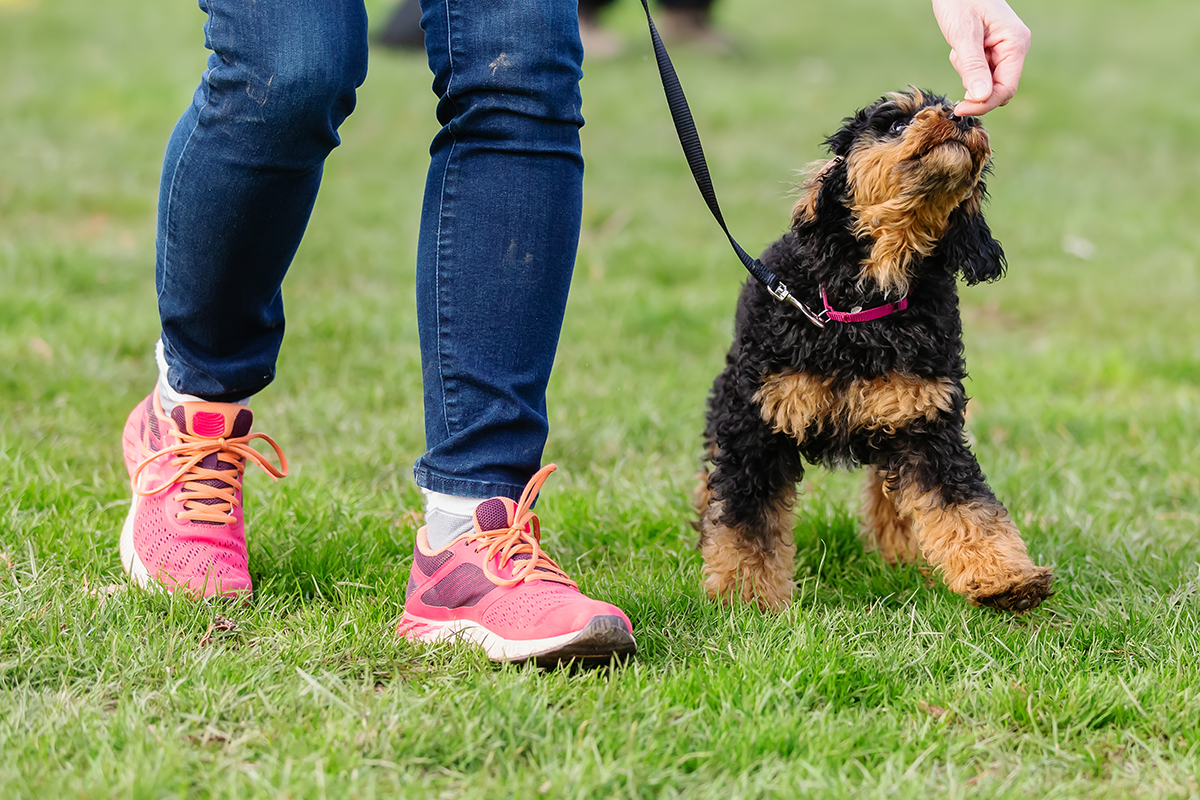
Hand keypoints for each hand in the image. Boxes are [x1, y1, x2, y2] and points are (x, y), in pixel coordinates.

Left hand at [931, 0, 1030, 115]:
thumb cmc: (959, 0)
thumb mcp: (963, 34)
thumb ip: (973, 66)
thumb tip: (981, 97)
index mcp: (1015, 43)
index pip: (1006, 89)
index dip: (984, 104)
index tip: (960, 109)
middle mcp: (1014, 48)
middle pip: (997, 88)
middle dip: (974, 85)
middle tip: (957, 62)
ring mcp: (1004, 49)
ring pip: (985, 81)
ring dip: (967, 72)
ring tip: (959, 46)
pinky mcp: (991, 49)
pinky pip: (979, 70)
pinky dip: (965, 64)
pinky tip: (959, 45)